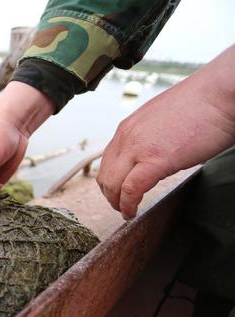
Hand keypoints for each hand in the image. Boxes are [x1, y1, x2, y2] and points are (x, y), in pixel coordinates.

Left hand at [97, 46, 234, 219]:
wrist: (222, 94)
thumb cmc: (203, 105)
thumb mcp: (163, 120)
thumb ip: (150, 136)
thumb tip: (153, 151)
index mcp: (129, 126)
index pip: (108, 159)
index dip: (111, 179)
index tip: (116, 191)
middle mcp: (127, 136)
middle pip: (105, 174)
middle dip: (110, 194)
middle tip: (119, 205)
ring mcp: (138, 148)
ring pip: (112, 184)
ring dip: (116, 202)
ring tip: (126, 211)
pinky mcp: (155, 161)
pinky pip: (131, 190)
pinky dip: (127, 205)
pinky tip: (131, 212)